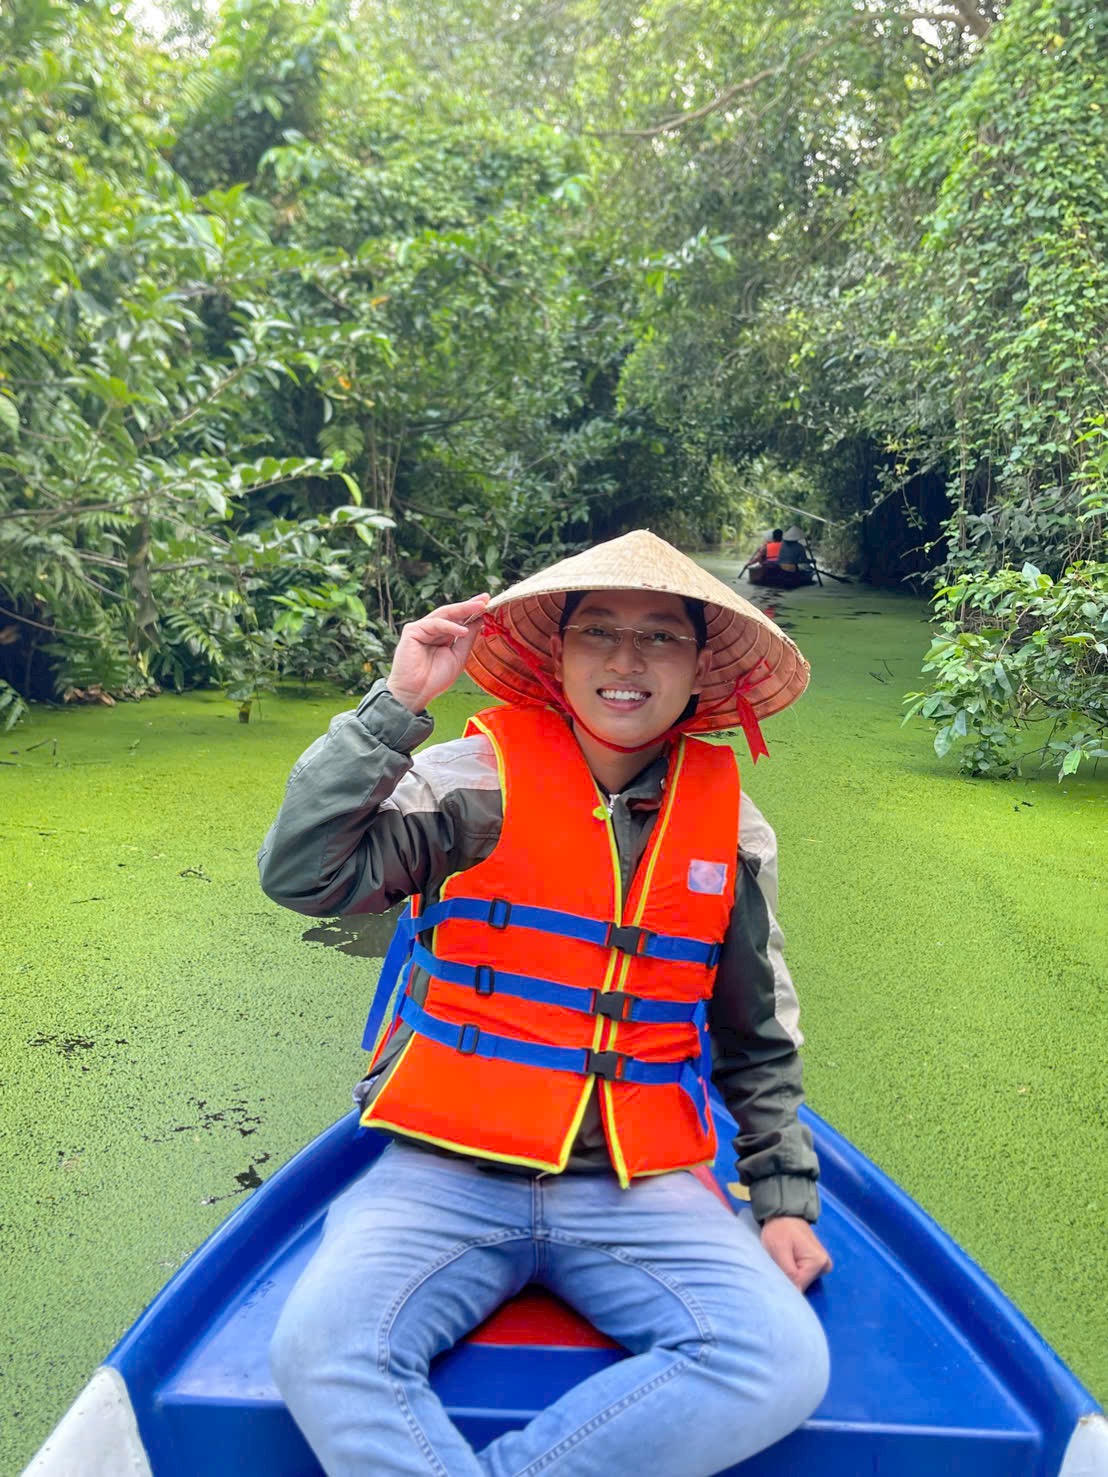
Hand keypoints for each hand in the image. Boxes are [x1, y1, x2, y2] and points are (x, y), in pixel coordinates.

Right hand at [386, 594, 489, 712]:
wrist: (416, 693)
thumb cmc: (435, 679)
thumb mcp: (458, 656)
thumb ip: (467, 638)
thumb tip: (480, 620)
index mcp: (442, 636)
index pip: (458, 619)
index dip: (472, 611)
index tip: (488, 602)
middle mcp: (431, 630)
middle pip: (452, 613)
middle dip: (469, 605)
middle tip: (485, 598)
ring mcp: (421, 629)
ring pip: (444, 614)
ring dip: (463, 610)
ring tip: (480, 607)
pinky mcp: (412, 631)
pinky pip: (435, 624)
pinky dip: (450, 626)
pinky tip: (464, 630)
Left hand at [760, 1216, 831, 1291]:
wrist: (784, 1214)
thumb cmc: (779, 1229)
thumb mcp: (778, 1250)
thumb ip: (788, 1272)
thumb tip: (796, 1294)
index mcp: (818, 1262)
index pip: (799, 1286)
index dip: (784, 1281)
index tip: (774, 1274)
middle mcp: (825, 1265)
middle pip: (802, 1284)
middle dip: (787, 1278)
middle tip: (776, 1264)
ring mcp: (823, 1265)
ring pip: (802, 1281)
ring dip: (790, 1274)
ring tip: (781, 1260)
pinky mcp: (817, 1263)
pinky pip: (803, 1275)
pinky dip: (794, 1271)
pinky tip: (787, 1261)